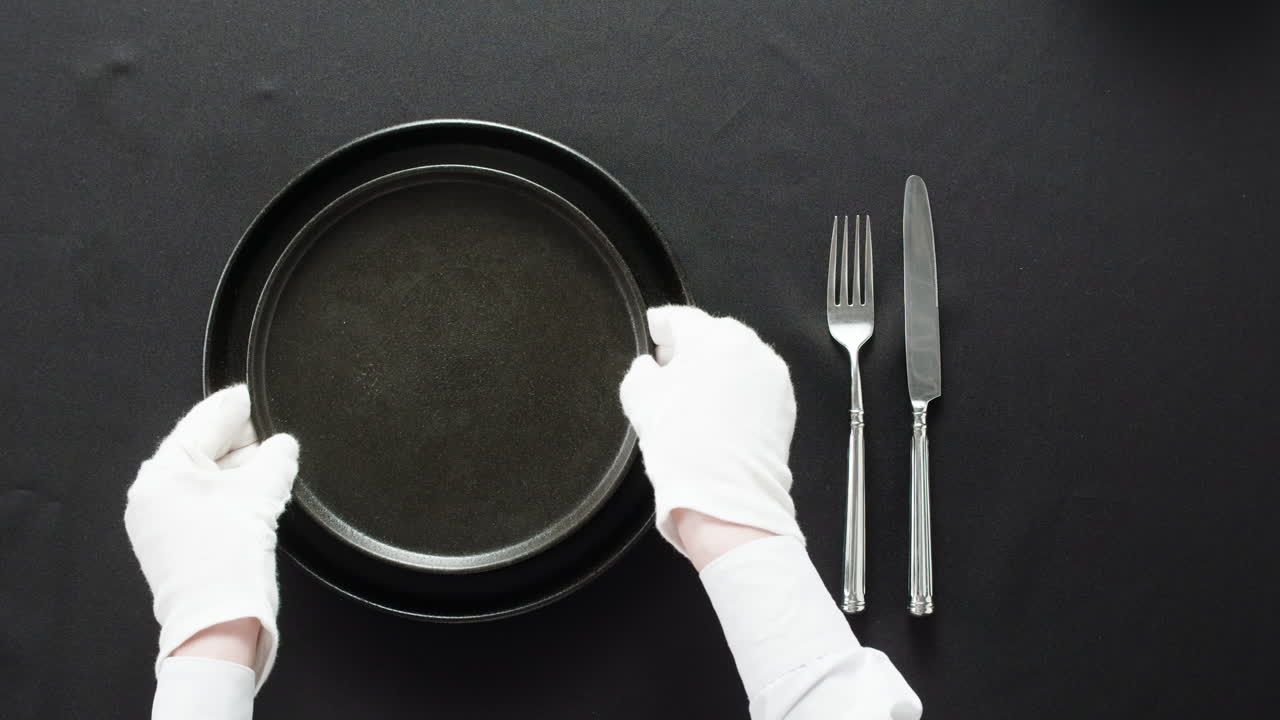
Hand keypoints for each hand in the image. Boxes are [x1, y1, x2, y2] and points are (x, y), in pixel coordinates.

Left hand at [125, 385, 297, 691]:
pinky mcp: (170, 542)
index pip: (205, 421)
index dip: (237, 406)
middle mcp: (151, 492)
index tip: (253, 393)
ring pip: (204, 478)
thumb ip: (277, 457)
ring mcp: (157, 520)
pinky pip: (201, 503)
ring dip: (237, 471)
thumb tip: (282, 445)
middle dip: (241, 443)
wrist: (220, 622)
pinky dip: (227, 495)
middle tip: (275, 436)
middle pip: (203, 449)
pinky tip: (254, 496)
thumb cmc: (231, 557)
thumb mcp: (262, 493)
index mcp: (163, 471)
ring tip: (271, 467)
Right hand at [619, 306, 801, 559]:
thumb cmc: (678, 439)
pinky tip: (721, 412)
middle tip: (669, 365)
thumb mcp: (639, 397)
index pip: (681, 318)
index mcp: (713, 336)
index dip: (661, 324)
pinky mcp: (786, 406)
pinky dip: (738, 389)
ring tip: (696, 391)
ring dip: (718, 367)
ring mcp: (773, 377)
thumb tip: (652, 365)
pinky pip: (756, 386)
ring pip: (739, 360)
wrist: (725, 495)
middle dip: (692, 345)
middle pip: (715, 335)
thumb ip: (641, 370)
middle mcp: (751, 347)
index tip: (652, 329)